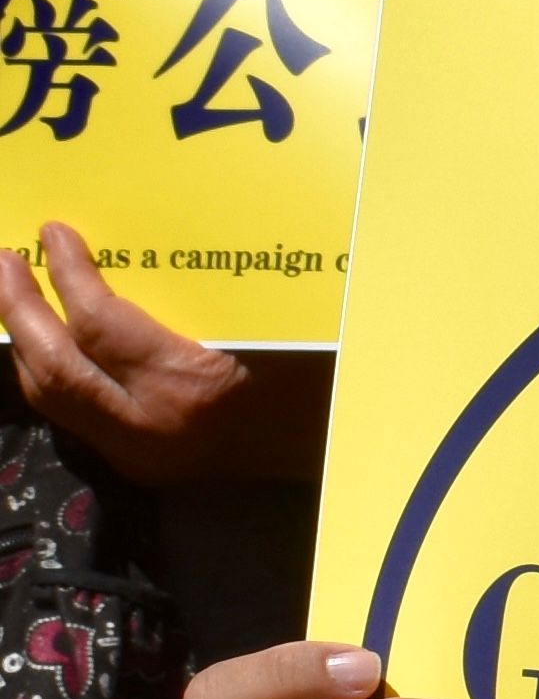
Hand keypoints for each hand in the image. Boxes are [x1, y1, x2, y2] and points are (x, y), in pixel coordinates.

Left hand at [2, 218, 302, 484]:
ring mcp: (141, 455)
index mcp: (192, 388)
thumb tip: (127, 252)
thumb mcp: (268, 329)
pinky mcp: (138, 466)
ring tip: (12, 294)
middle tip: (6, 260)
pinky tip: (44, 342)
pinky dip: (49, 374)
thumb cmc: (319, 382)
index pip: (101, 326)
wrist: (345, 455)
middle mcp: (153, 429)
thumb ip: (193, 301)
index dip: (69, 275)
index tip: (54, 232)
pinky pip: (73, 416)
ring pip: (53, 398)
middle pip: (58, 366)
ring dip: (24, 343)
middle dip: (21, 309)